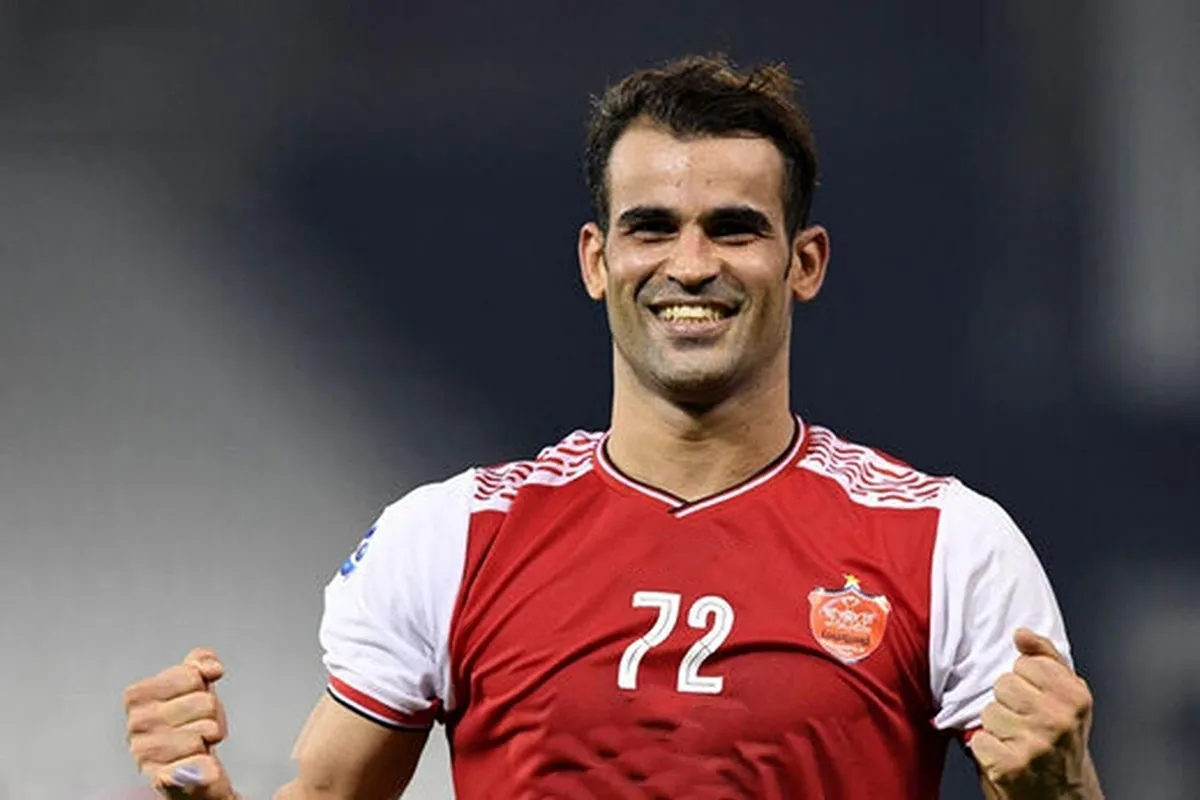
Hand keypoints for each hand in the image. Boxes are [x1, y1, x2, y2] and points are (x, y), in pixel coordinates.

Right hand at [123, 648, 236, 798]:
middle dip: (212, 714)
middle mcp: (136, 726)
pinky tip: (197, 767)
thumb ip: (200, 661)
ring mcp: (147, 754)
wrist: (190, 769)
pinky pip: (202, 765)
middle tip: (199, 726)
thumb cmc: (190, 720)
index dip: (203, 687)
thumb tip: (211, 668)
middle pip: (204, 702)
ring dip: (211, 737)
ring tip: (198, 744)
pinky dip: (207, 767)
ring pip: (207, 730)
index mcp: (136, 697)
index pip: (192, 676)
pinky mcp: (164, 781)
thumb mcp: (195, 683)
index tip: (192, 700)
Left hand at [970, 629, 1094, 796]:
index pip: (1024, 663)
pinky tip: (1005, 756)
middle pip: (1004, 684)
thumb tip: (1021, 633)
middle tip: (1026, 724)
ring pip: (989, 711)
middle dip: (1009, 703)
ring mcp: (1035, 743)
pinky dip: (985, 750)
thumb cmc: (1061, 744)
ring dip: (997, 728)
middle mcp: (1059, 719)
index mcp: (1075, 697)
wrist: (1065, 798)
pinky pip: (978, 739)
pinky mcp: (1011, 765)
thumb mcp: (1066, 698)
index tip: (1038, 701)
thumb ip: (1045, 659)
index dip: (1025, 681)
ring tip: (1016, 741)